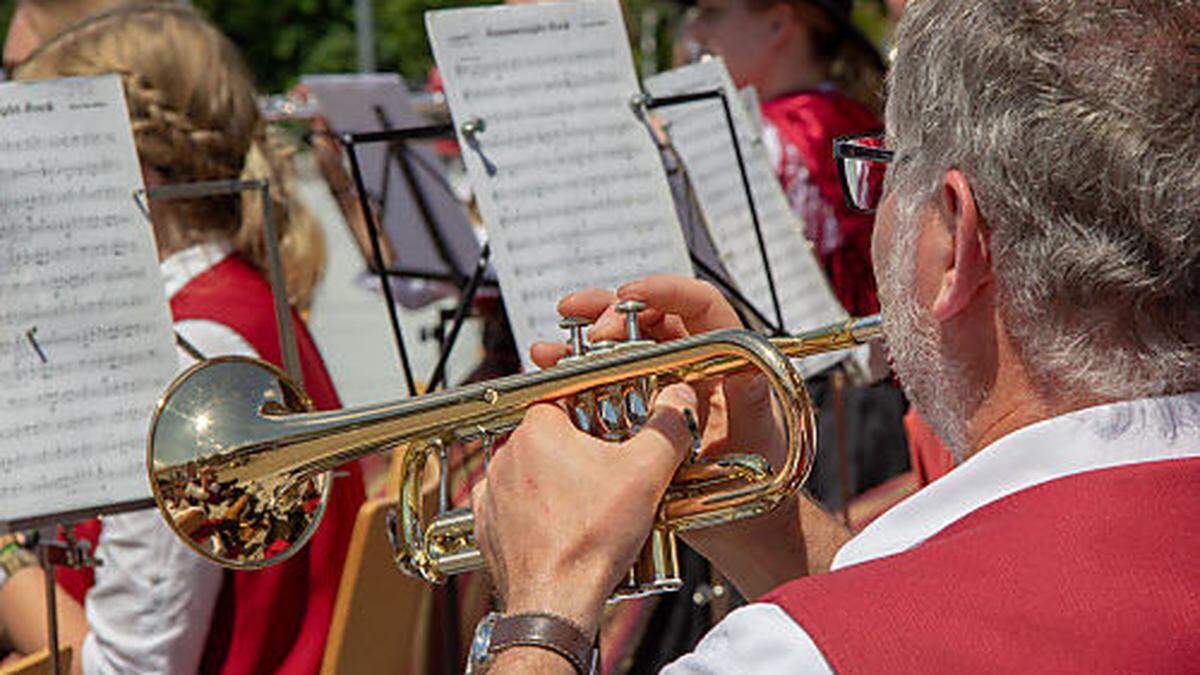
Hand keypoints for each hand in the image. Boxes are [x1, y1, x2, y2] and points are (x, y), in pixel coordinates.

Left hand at [471, 384, 697, 634]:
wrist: (555, 601)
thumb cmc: (590, 541)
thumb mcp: (647, 474)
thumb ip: (668, 428)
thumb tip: (678, 399)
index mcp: (538, 430)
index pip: (564, 399)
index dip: (592, 412)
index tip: (611, 428)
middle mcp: (506, 456)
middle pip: (548, 437)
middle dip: (577, 450)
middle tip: (608, 472)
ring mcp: (492, 492)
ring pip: (529, 471)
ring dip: (554, 481)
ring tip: (588, 504)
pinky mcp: (487, 525)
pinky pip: (512, 506)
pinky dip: (534, 512)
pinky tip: (562, 525)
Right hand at [532, 275, 850, 598]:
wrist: (745, 525)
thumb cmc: (764, 475)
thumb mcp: (758, 431)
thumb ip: (750, 399)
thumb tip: (743, 373)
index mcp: (726, 353)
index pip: (698, 304)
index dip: (665, 290)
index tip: (630, 294)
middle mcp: (691, 360)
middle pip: (648, 316)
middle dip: (611, 311)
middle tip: (589, 328)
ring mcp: (662, 382)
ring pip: (620, 343)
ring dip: (583, 337)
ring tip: (552, 344)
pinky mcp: (637, 406)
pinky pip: (602, 377)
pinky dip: (574, 368)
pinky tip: (547, 363)